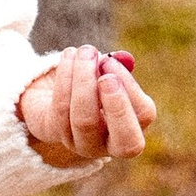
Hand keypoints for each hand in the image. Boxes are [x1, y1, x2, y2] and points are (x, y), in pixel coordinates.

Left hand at [19, 45, 155, 168]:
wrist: (51, 99)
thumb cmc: (90, 85)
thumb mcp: (106, 75)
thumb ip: (116, 68)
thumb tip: (120, 58)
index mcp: (133, 126)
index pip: (144, 114)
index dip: (130, 87)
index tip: (112, 62)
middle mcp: (110, 144)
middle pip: (125, 140)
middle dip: (117, 106)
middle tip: (106, 77)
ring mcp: (82, 143)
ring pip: (85, 119)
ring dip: (84, 80)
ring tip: (84, 52)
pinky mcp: (56, 134)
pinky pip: (61, 107)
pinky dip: (65, 77)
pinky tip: (68, 55)